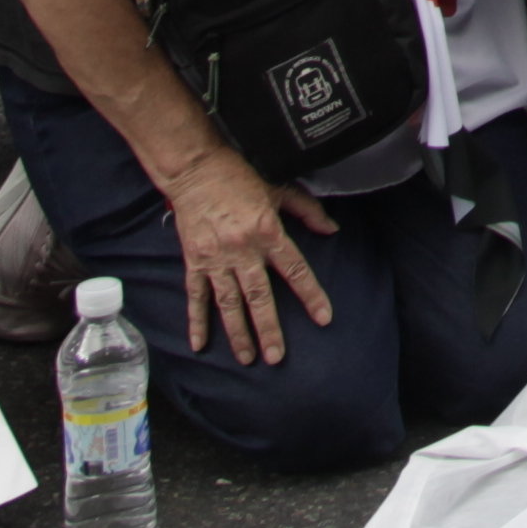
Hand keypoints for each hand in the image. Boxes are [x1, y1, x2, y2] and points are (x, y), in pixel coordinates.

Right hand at [167, 148, 338, 365]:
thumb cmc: (239, 178)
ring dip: (238, 333)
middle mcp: (243, 249)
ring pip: (229, 303)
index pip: (296, 270)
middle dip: (269, 329)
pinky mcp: (194, 261)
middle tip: (276, 357)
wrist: (196, 169)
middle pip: (259, 296)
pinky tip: (199, 345)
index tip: (323, 318)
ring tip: (247, 358)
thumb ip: (308, 211)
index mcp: (268, 232)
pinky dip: (196, 321)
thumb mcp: (280, 189)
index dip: (311, 295)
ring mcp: (216, 258)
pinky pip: (196, 296)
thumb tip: (332, 230)